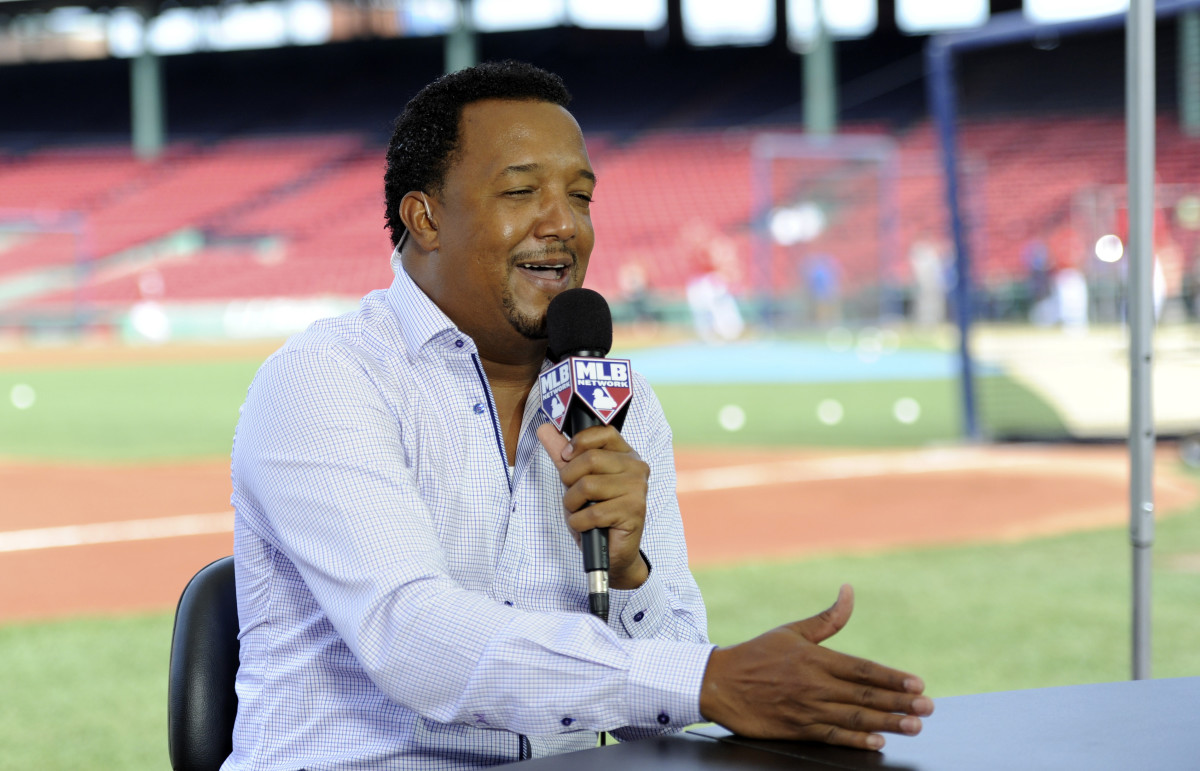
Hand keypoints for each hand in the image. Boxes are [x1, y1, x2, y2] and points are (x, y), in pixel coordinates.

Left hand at [536, 423, 649, 589]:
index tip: (568, 457)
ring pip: (587, 486)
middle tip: (574, 497)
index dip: (579, 443)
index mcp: (626, 455)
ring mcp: (637, 489)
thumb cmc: (596, 513)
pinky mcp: (633, 512)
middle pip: (590, 460)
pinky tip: (587, 527)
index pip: (602, 433)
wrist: (613, 551)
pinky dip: (580, 523)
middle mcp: (636, 468)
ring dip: (573, 505)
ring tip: (581, 513)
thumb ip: (562, 453)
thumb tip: (544, 427)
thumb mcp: (576, 479)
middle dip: (569, 481)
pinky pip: (592, 513)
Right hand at [699, 585, 932, 750]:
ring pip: (855, 718)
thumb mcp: (792, 631)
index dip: (893, 678)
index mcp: (816, 658)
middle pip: (866, 696)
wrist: (719, 683)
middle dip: (900, 703)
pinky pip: (833, 737)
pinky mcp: (798, 729)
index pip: (864, 670)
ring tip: (914, 727)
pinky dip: (857, 741)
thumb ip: (827, 619)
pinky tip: (877, 743)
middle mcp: (816, 685)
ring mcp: (807, 709)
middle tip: (929, 708)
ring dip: (888, 723)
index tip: (918, 684)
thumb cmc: (757, 654)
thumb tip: (850, 591)